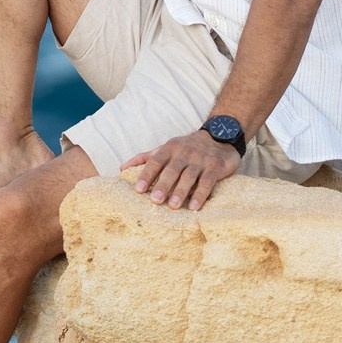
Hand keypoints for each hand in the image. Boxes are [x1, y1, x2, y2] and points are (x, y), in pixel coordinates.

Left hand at [125, 128, 240, 210]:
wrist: (219, 136)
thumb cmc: (186, 148)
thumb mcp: (166, 148)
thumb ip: (145, 158)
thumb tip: (122, 169)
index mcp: (169, 149)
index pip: (155, 161)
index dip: (146, 174)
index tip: (137, 189)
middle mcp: (184, 153)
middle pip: (172, 170)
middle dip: (163, 185)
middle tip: (155, 200)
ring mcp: (200, 160)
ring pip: (189, 176)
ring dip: (181, 191)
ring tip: (173, 206)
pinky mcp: (215, 167)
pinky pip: (207, 181)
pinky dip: (201, 194)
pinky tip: (195, 206)